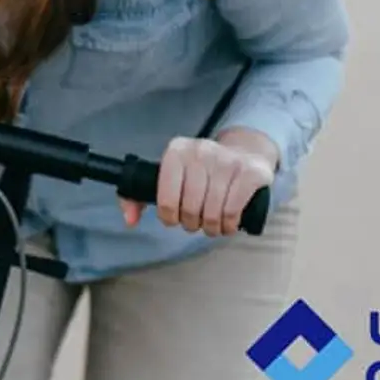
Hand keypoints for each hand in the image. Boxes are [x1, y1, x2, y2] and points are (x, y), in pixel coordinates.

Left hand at [120, 131, 277, 236]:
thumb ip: (139, 196)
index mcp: (176, 151)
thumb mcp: (170, 174)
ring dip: (211, 228)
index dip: (169, 216)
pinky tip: (227, 224)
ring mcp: (227, 160)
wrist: (245, 152)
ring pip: (212, 212)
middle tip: (196, 223)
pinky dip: (228, 225)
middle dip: (191, 224)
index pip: (165, 197)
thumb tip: (130, 220)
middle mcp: (200, 151)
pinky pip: (232, 210)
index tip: (174, 219)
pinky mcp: (249, 172)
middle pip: (190, 208)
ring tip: (211, 225)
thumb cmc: (201, 171)